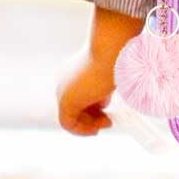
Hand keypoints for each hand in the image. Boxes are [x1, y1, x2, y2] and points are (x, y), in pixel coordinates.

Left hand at [56, 5, 142, 135]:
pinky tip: (96, 129)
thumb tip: (105, 101)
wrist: (112, 48)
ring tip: (107, 122)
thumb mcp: (108, 76)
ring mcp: (63, 91)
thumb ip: (103, 89)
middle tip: (107, 121)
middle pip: (74, 107)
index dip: (92, 106)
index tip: (105, 112)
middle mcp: (64, 81)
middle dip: (92, 116)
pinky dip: (82, 129)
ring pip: (71, 116)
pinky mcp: (66, 102)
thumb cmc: (115, 56)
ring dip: (89, 123)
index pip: (80, 95)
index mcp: (73, 71)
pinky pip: (68, 123)